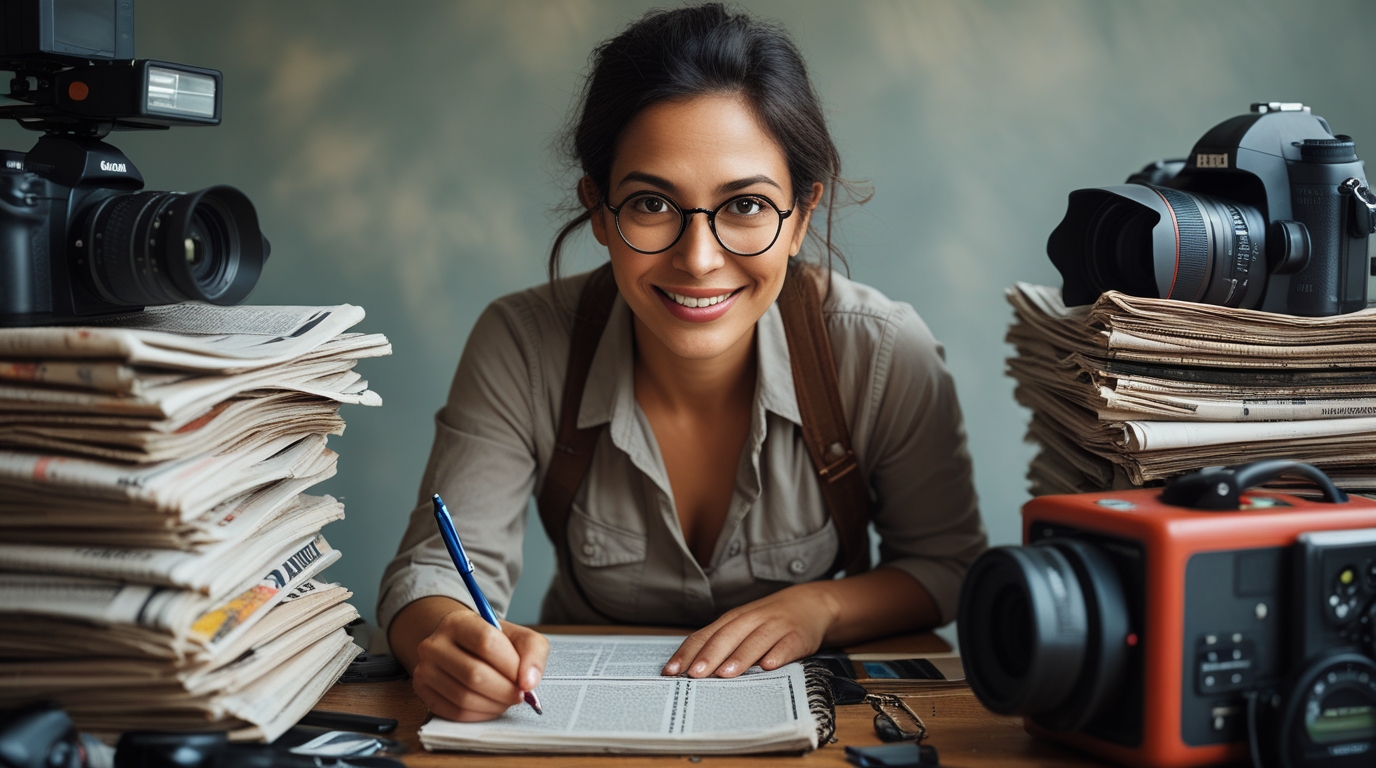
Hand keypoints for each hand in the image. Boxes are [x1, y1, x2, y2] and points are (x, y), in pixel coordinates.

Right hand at [402, 600, 548, 721]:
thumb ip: (533, 652)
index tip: (525, 679)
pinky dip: (480, 714)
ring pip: (464, 697)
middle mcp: (434, 644)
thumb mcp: (517, 636)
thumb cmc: (492, 642)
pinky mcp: (423, 692)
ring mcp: (424, 669)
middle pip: (474, 674)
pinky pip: (455, 712)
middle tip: (520, 695)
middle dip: (505, 690)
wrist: (460, 646)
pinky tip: (491, 705)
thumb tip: (529, 682)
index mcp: (457, 622)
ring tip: (506, 699)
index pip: (486, 642)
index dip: (511, 665)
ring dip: (494, 705)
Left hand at [661, 582, 835, 678]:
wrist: (809, 605)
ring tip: (725, 674)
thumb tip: (691, 670)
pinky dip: (777, 655)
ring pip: (755, 641)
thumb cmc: (768, 621)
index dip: (688, 653)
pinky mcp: (797, 636)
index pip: (705, 635)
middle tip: (695, 674)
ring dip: (740, 658)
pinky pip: (786, 646)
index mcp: (733, 619)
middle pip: (727, 637)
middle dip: (709, 655)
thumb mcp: (742, 626)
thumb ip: (720, 643)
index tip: (672, 671)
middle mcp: (752, 620)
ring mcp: (775, 627)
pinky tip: (767, 667)